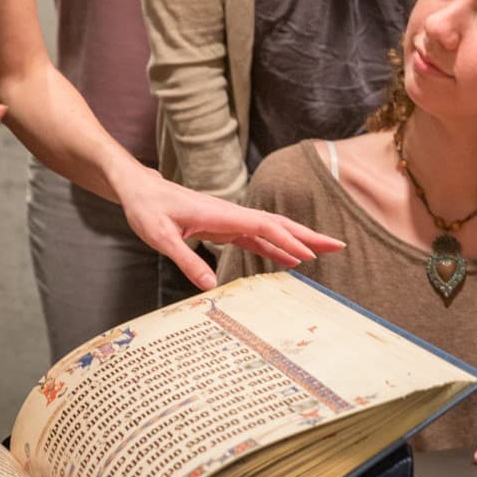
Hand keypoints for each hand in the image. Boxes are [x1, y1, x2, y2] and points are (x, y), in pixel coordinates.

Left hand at [117, 169, 344, 289]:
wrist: (138, 189)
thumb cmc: (147, 208)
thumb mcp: (160, 237)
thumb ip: (185, 260)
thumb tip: (211, 287)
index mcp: (221, 214)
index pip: (264, 226)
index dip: (288, 241)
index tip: (311, 256)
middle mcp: (231, 214)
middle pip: (278, 224)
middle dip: (308, 235)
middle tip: (338, 246)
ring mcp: (229, 220)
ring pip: (271, 229)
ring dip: (297, 240)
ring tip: (323, 253)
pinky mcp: (223, 227)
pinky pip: (257, 237)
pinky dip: (276, 247)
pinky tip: (288, 260)